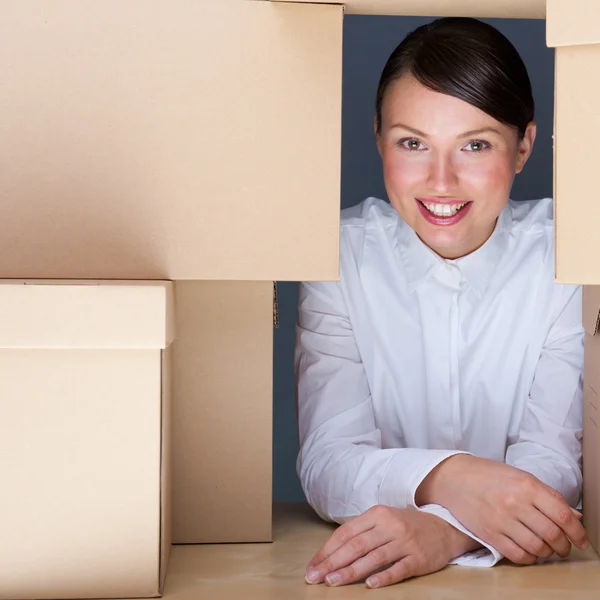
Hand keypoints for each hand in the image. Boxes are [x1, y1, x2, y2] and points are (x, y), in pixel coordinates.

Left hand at [304, 505, 471, 588]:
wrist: (445, 526)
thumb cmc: (407, 525)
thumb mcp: (383, 520)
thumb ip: (362, 531)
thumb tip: (332, 552)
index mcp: (376, 514)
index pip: (346, 532)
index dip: (327, 550)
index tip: (313, 565)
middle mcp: (389, 526)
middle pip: (356, 545)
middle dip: (332, 562)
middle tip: (315, 577)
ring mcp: (404, 542)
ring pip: (373, 557)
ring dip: (351, 571)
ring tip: (333, 582)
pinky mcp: (419, 558)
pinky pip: (398, 568)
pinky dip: (383, 576)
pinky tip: (369, 585)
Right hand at [415, 454, 589, 563]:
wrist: (454, 477)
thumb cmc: (488, 475)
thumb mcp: (520, 477)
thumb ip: (548, 496)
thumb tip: (574, 517)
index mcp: (526, 485)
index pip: (562, 515)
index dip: (577, 532)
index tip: (582, 540)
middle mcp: (514, 502)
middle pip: (552, 534)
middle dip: (563, 545)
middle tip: (563, 546)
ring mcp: (501, 519)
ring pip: (537, 548)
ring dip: (547, 552)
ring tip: (546, 548)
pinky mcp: (489, 533)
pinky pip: (517, 555)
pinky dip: (529, 558)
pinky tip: (529, 551)